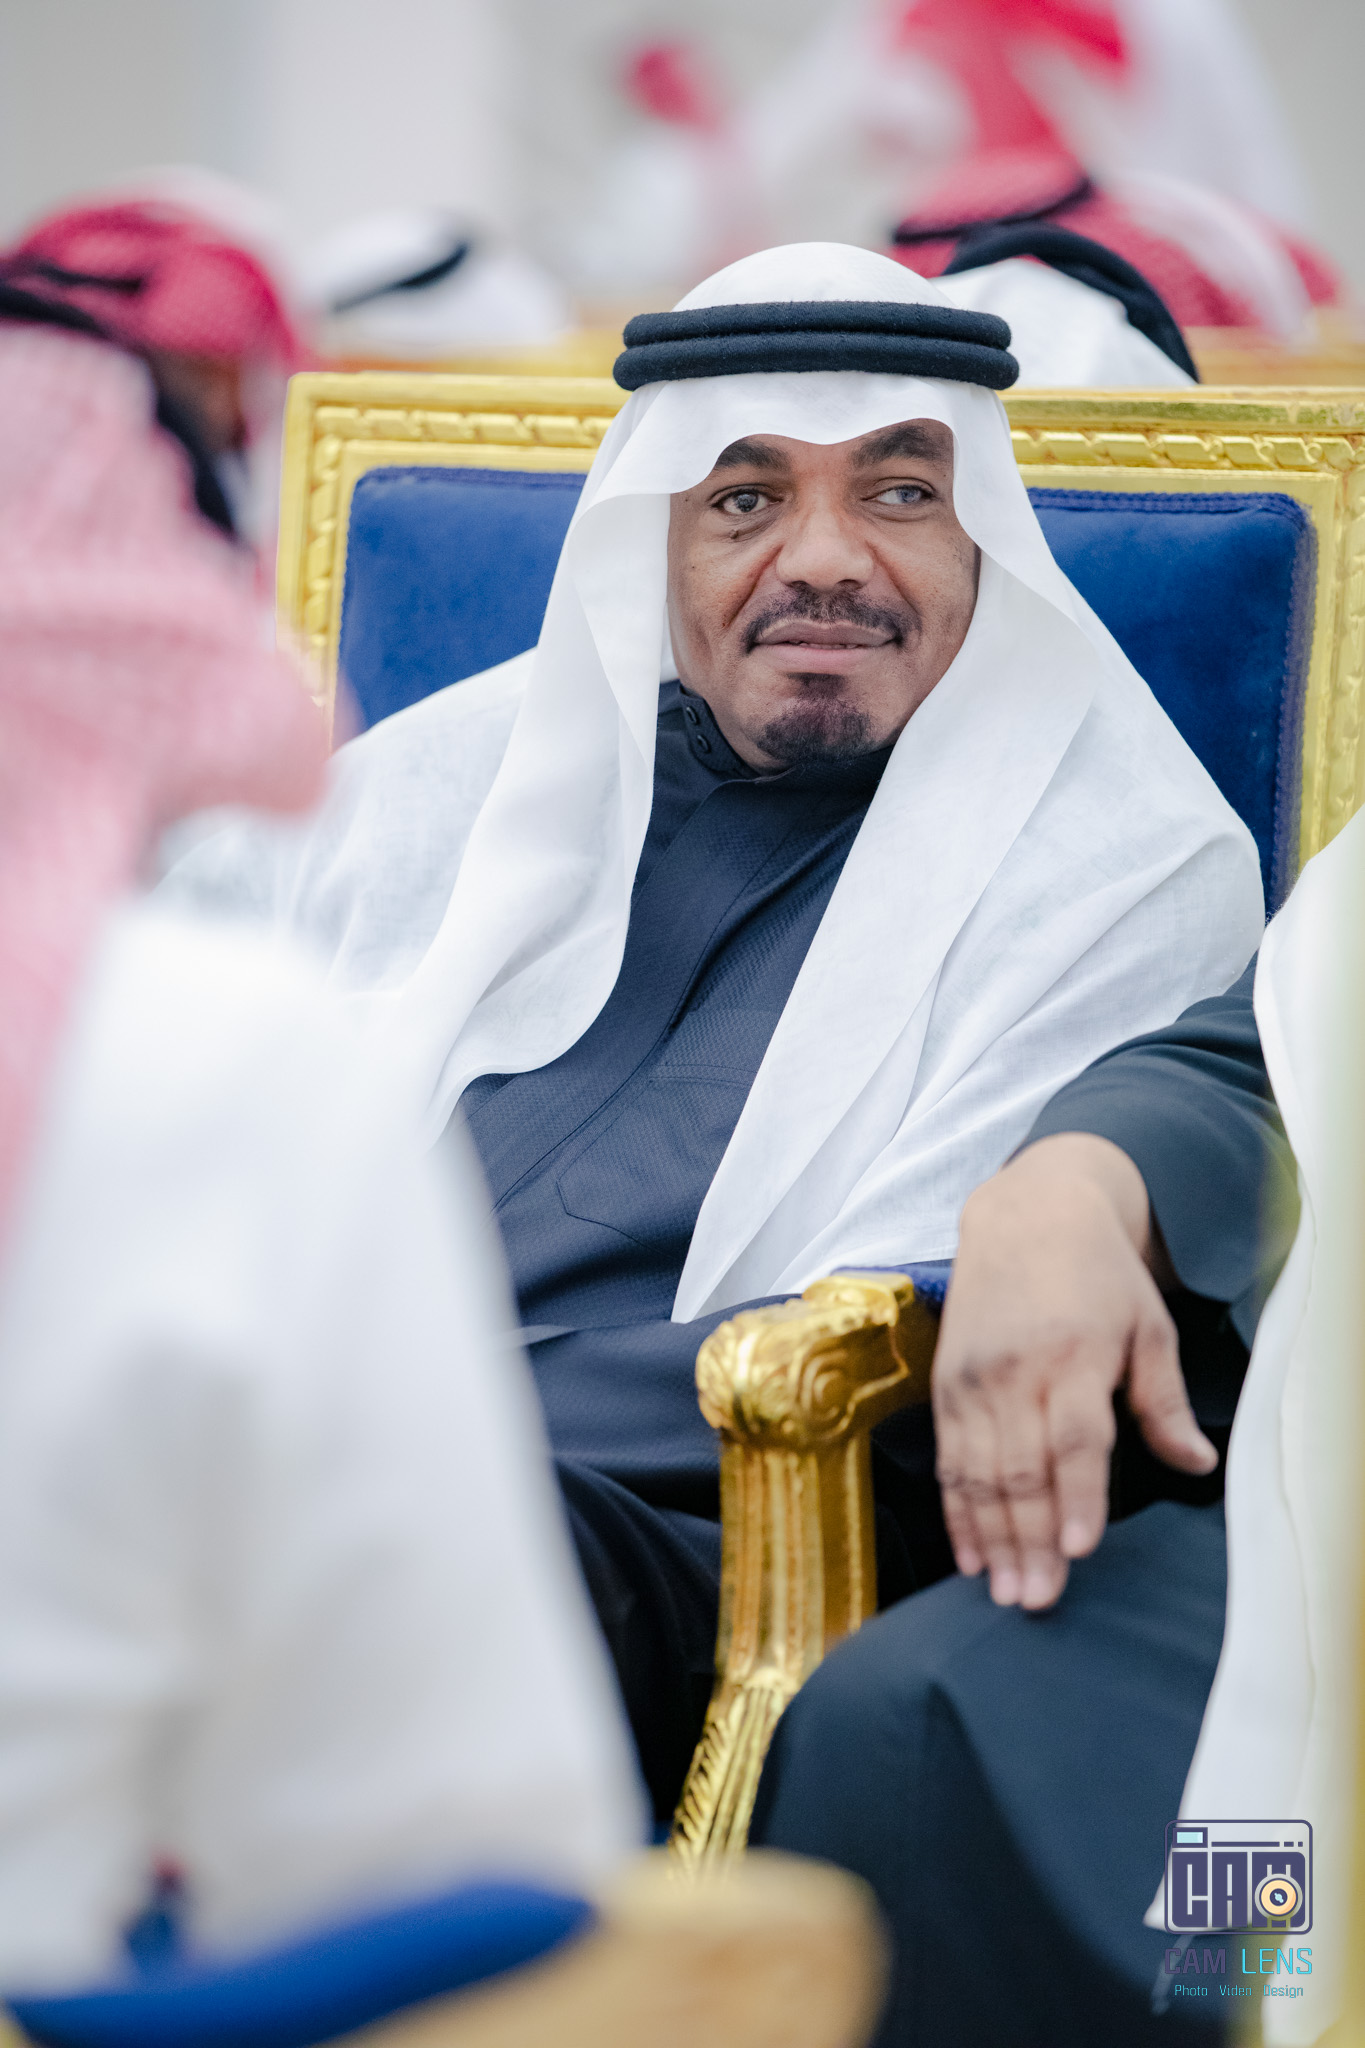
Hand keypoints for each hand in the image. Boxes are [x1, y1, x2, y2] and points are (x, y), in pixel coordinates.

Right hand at [933, 1133, 1217, 1610]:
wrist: (1026, 1214)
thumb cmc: (1098, 1273)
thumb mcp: (1149, 1325)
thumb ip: (1163, 1401)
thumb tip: (1197, 1465)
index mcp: (1075, 1354)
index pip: (1074, 1438)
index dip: (1076, 1497)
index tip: (1078, 1549)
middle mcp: (1016, 1370)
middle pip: (1020, 1468)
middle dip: (1029, 1541)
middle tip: (1038, 1599)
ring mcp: (974, 1379)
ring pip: (978, 1473)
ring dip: (991, 1539)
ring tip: (1005, 1593)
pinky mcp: (946, 1384)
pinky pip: (949, 1459)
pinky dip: (957, 1510)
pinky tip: (970, 1553)